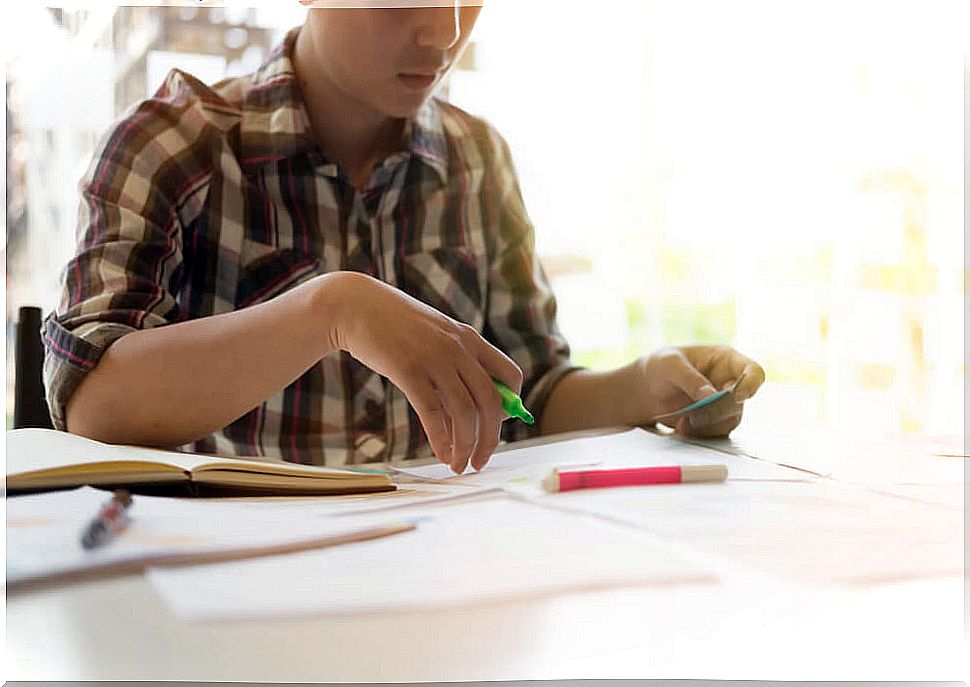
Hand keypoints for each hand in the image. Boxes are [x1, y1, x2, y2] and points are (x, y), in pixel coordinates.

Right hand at [326, 272, 522, 472]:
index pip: (511, 375)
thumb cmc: (394, 326)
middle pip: (491, 401)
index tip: (498, 425)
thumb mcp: (434, 337)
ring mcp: (434, 358)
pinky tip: (442, 454)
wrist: (354, 306)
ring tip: (459, 465)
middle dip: (491, 438)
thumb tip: (465, 414)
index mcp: (470, 338)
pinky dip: (441, 439)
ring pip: (465, 411)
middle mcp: (458, 348)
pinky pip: (433, 412)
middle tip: (481, 461)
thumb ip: (453, 367)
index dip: (511, 405)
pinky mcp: (408, 370)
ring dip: (466, 445)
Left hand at [630, 345, 764, 437]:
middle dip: (716, 410)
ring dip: (707, 424)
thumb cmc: (659, 366)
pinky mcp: (715, 420)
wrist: (645, 389)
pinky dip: (701, 433)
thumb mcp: (670, 365)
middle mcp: (729, 381)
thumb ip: (691, 379)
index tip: (737, 395)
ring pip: (730, 420)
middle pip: (740, 401)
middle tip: (694, 414)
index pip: (754, 372)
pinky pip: (718, 432)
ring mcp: (724, 402)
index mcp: (725, 360)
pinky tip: (683, 426)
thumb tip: (711, 396)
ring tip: (683, 421)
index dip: (751, 384)